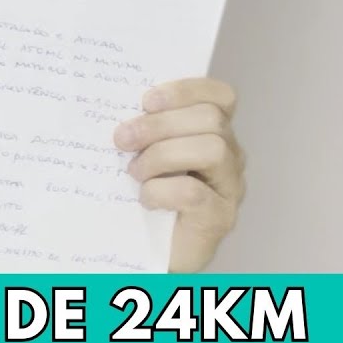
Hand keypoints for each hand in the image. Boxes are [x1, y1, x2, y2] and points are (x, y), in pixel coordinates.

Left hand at [114, 78, 244, 272]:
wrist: (151, 251)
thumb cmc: (145, 195)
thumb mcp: (142, 153)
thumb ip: (141, 129)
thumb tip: (112, 107)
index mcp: (213, 133)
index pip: (219, 96)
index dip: (185, 90)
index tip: (145, 100)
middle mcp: (229, 156)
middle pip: (210, 119)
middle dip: (159, 124)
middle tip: (121, 140)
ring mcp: (229, 188)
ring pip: (211, 149)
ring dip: (162, 155)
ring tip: (134, 172)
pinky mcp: (219, 218)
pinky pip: (194, 193)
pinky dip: (162, 190)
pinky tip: (145, 199)